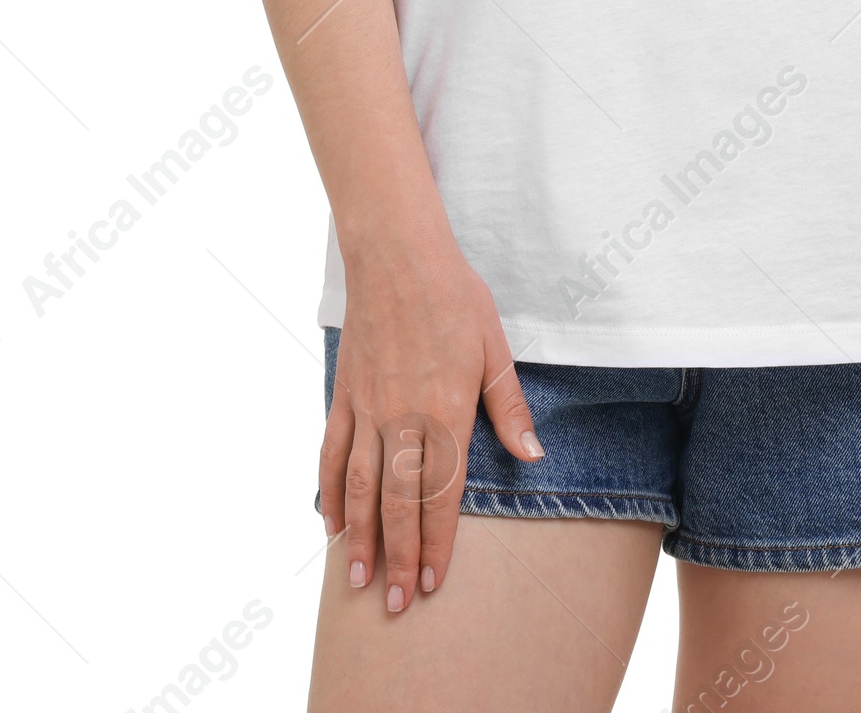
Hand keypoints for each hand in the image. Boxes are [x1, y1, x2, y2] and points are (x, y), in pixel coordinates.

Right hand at [318, 246, 541, 609]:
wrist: (398, 254)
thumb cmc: (454, 298)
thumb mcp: (494, 349)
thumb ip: (508, 408)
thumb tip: (533, 456)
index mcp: (443, 411)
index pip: (439, 494)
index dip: (437, 542)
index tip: (434, 582)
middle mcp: (401, 418)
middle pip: (395, 503)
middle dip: (399, 558)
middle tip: (397, 604)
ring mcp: (366, 408)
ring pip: (357, 487)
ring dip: (359, 538)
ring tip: (360, 580)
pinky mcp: (344, 394)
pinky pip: (331, 451)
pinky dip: (327, 491)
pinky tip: (329, 522)